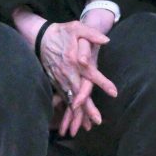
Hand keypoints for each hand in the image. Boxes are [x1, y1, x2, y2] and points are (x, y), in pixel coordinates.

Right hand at [39, 20, 116, 136]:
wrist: (41, 38)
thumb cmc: (62, 32)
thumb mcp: (77, 28)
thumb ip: (92, 34)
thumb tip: (106, 40)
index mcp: (75, 60)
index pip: (91, 74)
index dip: (102, 83)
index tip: (114, 92)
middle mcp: (68, 73)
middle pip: (80, 94)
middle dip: (88, 109)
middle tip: (97, 121)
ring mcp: (61, 79)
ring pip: (70, 100)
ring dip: (78, 114)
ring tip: (87, 127)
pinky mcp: (56, 83)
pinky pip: (64, 99)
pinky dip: (69, 112)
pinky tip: (74, 122)